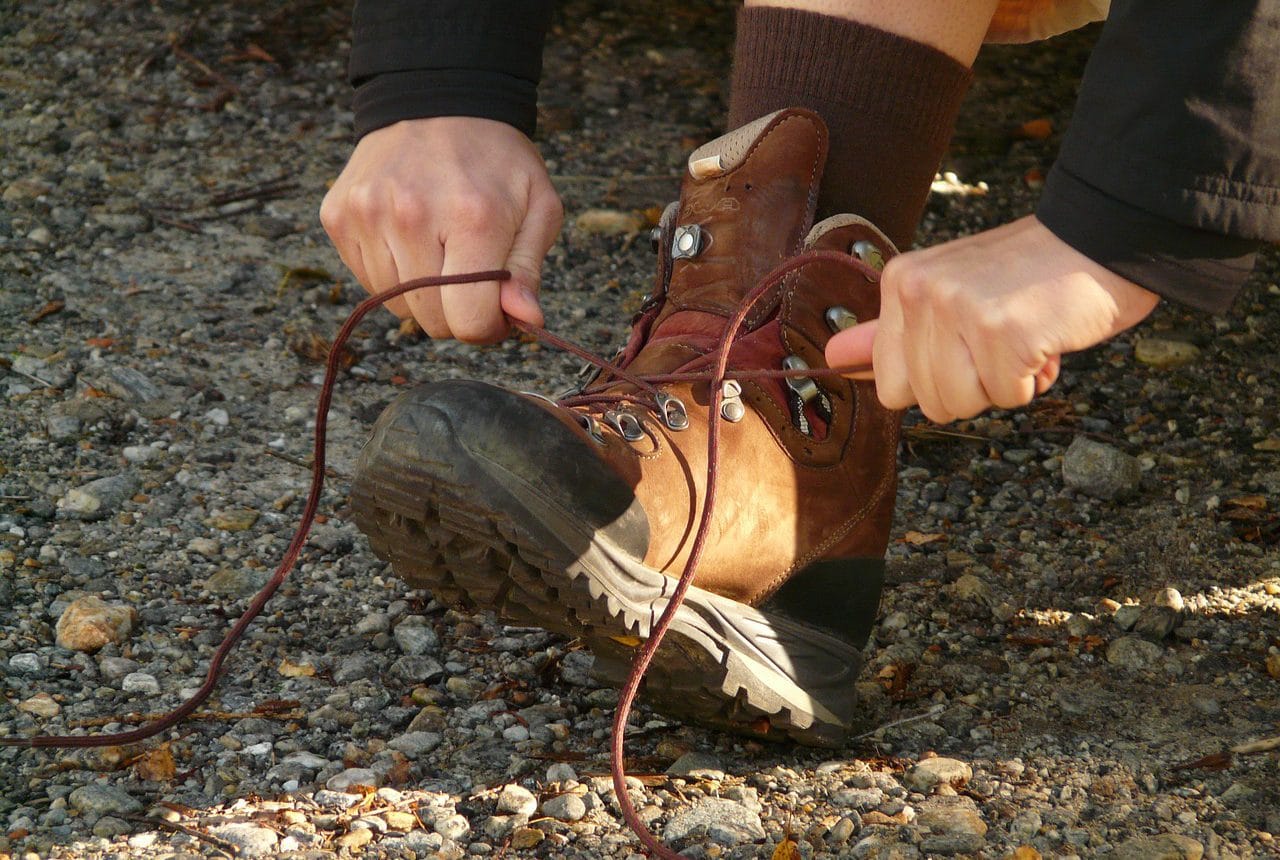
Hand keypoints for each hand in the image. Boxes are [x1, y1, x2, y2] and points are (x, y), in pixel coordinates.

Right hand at [320, 116, 563, 341]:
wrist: (439, 101)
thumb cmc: (496, 161)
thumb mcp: (538, 207)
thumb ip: (529, 269)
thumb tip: (526, 320)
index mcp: (472, 218)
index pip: (468, 319)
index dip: (487, 327)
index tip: (497, 310)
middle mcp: (411, 216)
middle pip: (431, 320)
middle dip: (457, 311)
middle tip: (470, 273)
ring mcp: (367, 214)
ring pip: (397, 306)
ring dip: (423, 293)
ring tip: (439, 248)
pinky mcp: (338, 215)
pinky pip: (368, 281)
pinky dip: (392, 273)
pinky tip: (410, 237)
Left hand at [826, 215, 1159, 422]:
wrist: (1103, 239)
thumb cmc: (1028, 276)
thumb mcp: (949, 294)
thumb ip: (891, 332)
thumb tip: (832, 360)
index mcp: (901, 283)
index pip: (891, 384)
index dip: (938, 380)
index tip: (967, 342)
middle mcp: (920, 291)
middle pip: (928, 401)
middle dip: (973, 385)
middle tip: (1001, 335)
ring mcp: (958, 309)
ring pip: (962, 404)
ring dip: (1003, 384)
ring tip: (1022, 336)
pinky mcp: (1001, 329)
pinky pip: (1009, 396)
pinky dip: (1035, 379)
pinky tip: (1045, 337)